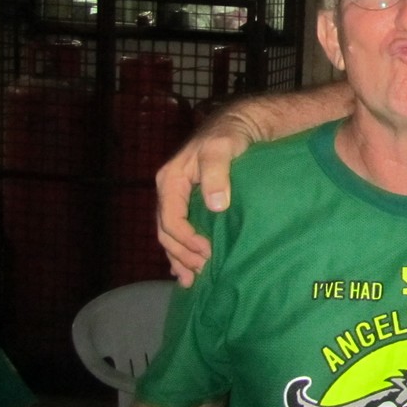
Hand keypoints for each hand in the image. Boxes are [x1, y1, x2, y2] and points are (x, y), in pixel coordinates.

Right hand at [155, 115, 252, 286]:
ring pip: (171, 235)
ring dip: (179, 258)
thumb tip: (216, 206)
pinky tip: (188, 268)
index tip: (206, 252)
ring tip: (191, 280)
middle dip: (181, 254)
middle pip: (167, 232)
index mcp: (171, 180)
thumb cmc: (230, 135)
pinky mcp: (191, 202)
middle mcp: (170, 191)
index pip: (170, 218)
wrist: (240, 126)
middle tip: (202, 270)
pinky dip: (183, 251)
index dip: (186, 239)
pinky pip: (180, 231)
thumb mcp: (222, 148)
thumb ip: (216, 174)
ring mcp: (179, 198)